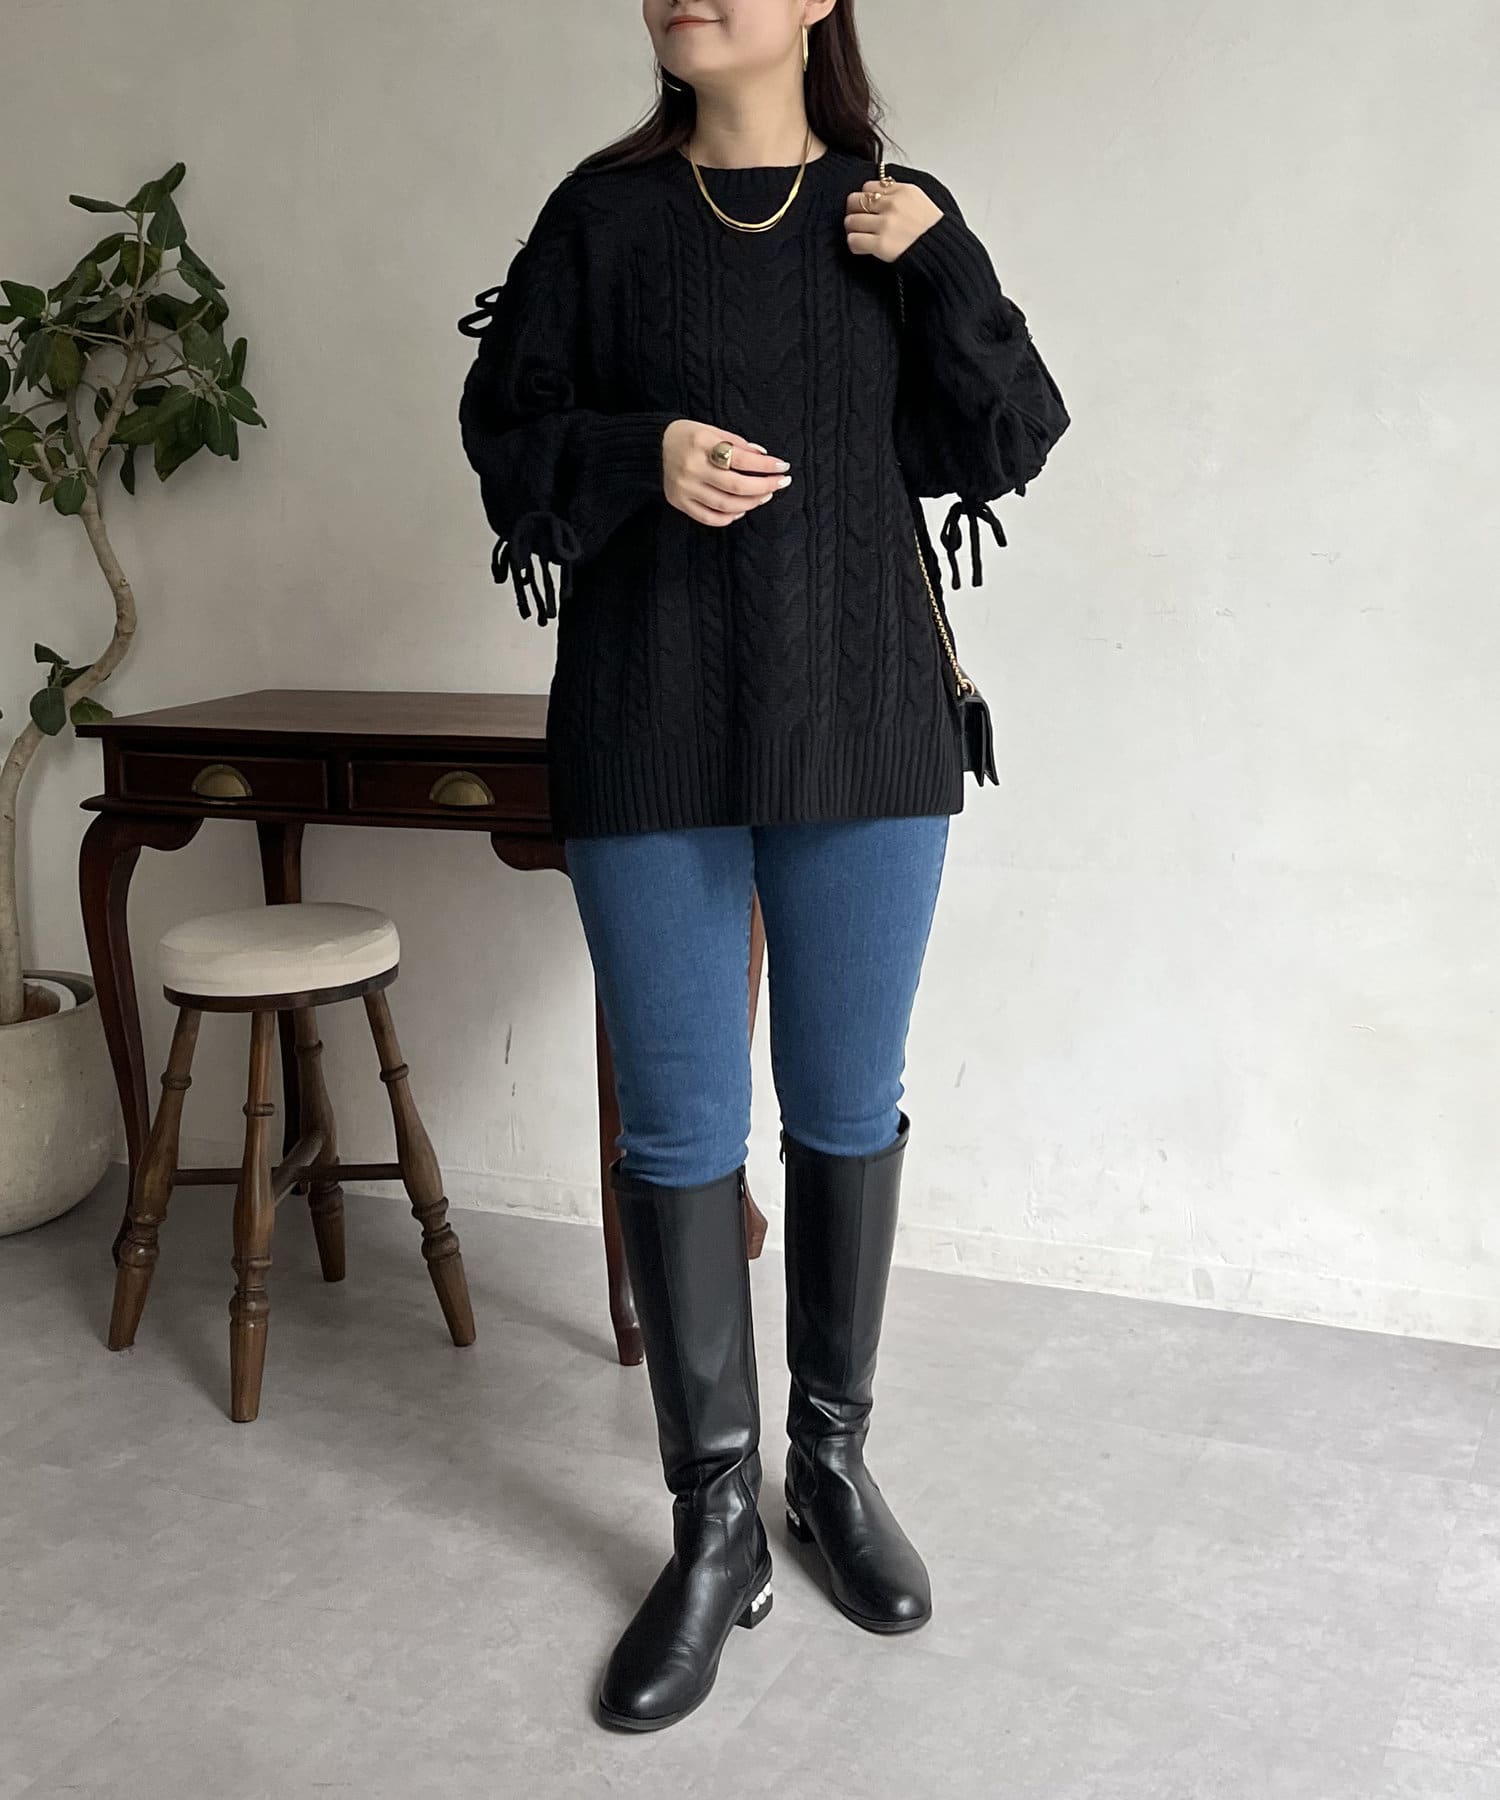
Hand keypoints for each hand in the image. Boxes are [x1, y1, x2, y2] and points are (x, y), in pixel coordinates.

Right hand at [662, 419, 792, 527]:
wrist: (653, 447)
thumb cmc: (688, 437)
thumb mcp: (712, 430)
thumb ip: (738, 444)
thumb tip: (764, 457)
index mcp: (702, 443)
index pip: (741, 458)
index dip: (766, 465)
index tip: (783, 467)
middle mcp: (692, 467)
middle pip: (736, 485)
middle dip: (764, 486)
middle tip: (780, 483)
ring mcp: (685, 488)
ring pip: (725, 505)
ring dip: (750, 503)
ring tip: (764, 496)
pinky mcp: (679, 502)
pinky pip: (709, 518)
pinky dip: (729, 517)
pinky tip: (741, 510)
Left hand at [842, 177, 942, 262]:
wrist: (942, 251)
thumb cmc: (932, 230)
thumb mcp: (920, 200)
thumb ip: (898, 193)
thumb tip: (880, 191)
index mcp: (902, 191)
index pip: (868, 186)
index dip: (864, 197)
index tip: (867, 207)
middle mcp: (892, 205)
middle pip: (855, 200)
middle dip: (853, 211)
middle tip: (857, 220)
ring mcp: (886, 225)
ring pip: (851, 221)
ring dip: (852, 229)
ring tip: (859, 234)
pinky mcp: (881, 244)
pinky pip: (854, 240)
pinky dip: (854, 244)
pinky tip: (861, 246)